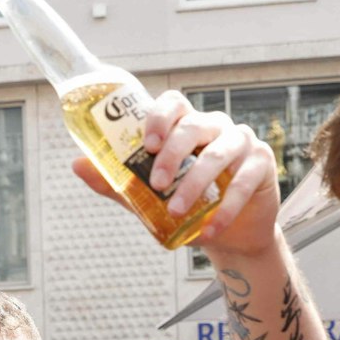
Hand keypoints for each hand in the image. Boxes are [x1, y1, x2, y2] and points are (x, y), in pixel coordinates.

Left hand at [69, 91, 282, 258]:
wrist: (230, 236)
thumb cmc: (189, 206)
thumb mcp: (149, 197)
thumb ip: (119, 181)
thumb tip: (77, 165)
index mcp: (186, 126)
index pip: (174, 103)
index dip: (160, 117)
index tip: (147, 145)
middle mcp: (215, 127)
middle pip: (194, 125)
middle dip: (173, 155)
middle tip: (157, 184)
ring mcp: (241, 142)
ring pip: (217, 154)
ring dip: (194, 185)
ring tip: (176, 211)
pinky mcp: (262, 165)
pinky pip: (243, 183)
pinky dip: (224, 210)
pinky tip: (209, 231)